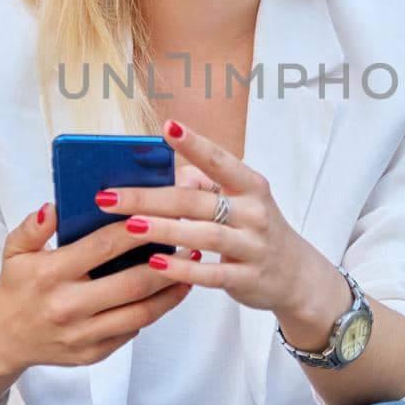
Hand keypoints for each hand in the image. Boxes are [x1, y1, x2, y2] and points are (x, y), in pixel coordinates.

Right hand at [0, 200, 191, 373]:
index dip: (137, 230)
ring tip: (191, 267)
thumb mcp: (15, 250)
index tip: (163, 214)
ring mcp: (82, 335)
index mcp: (50, 274)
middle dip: (167, 262)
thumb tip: (55, 206)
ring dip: (171, 290)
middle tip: (190, 242)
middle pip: (132, 283)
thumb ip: (34, 226)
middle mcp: (68, 307)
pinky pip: (133, 331)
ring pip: (141, 312)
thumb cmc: (17, 286)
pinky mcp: (93, 354)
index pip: (104, 247)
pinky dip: (156, 311)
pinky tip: (171, 292)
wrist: (4, 339)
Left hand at [93, 118, 334, 320]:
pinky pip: (211, 274)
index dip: (194, 143)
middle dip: (150, 198)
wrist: (295, 275)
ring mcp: (252, 246)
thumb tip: (162, 177)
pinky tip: (155, 264)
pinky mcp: (247, 278)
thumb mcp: (240, 201)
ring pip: (204, 236)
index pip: (219, 159)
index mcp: (250, 185)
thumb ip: (203, 186)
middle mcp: (254, 212)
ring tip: (129, 226)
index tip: (166, 126)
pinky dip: (182, 269)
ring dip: (164, 230)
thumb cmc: (254, 229)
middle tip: (109, 196)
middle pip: (196, 201)